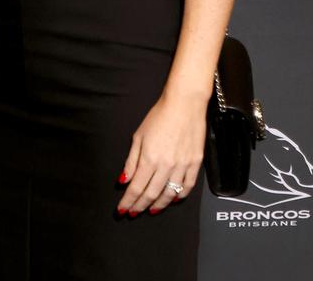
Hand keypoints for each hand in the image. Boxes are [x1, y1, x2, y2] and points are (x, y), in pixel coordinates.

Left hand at [116, 91, 205, 215]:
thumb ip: (131, 161)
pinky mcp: (196, 164)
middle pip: (151, 194)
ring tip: (150, 210)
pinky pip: (187, 187)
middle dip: (140, 206)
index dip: (128, 201)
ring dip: (158, 205)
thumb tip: (124, 180)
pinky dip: (179, 196)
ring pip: (169, 194)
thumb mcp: (139, 136)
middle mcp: (166, 166)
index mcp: (149, 158)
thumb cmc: (159, 116)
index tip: (122, 210)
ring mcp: (182, 166)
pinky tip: (172, 199)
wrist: (184, 104)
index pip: (136, 187)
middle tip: (133, 213)